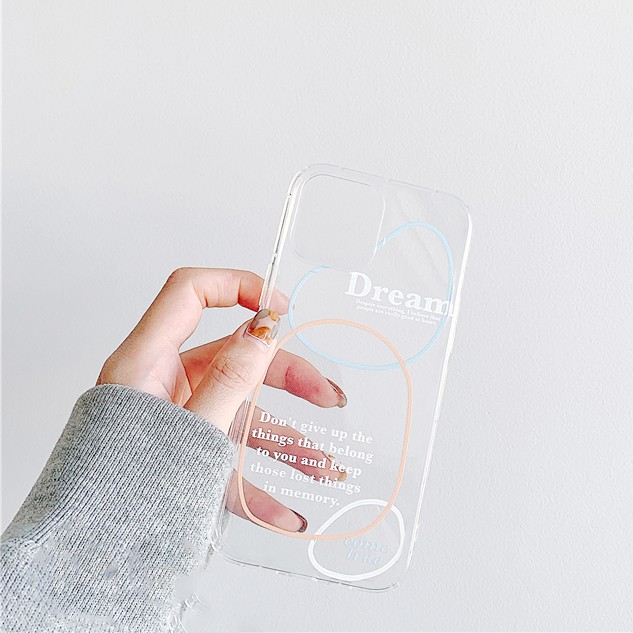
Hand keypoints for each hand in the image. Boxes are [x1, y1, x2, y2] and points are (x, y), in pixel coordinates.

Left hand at [97, 267, 346, 532]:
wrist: (85, 564)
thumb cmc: (120, 493)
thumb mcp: (188, 431)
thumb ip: (229, 380)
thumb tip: (263, 331)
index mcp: (149, 362)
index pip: (191, 294)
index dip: (238, 286)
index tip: (281, 307)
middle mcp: (165, 385)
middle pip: (236, 360)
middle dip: (289, 380)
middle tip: (328, 397)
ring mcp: (178, 422)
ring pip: (241, 416)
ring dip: (286, 443)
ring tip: (324, 468)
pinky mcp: (184, 457)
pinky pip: (228, 462)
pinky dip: (259, 487)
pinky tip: (287, 516)